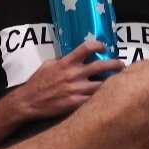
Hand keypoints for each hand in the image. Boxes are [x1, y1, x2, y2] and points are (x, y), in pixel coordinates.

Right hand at [7, 41, 123, 120]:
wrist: (27, 102)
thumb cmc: (37, 83)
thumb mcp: (48, 65)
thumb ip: (63, 61)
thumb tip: (75, 58)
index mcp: (66, 63)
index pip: (86, 48)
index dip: (99, 45)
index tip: (105, 48)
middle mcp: (73, 74)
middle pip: (101, 66)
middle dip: (115, 64)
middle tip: (121, 65)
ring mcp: (75, 90)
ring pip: (101, 85)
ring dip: (112, 83)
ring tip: (119, 82)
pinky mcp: (75, 103)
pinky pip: (93, 100)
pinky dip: (101, 98)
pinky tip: (107, 97)